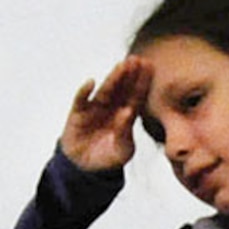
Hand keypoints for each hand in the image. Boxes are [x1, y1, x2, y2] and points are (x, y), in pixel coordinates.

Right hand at [59, 58, 152, 172]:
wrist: (85, 169)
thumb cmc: (108, 158)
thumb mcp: (122, 151)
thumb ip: (125, 133)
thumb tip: (127, 113)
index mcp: (125, 115)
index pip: (136, 96)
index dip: (142, 82)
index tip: (149, 66)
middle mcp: (111, 108)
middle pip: (122, 89)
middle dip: (129, 75)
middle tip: (136, 59)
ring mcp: (95, 109)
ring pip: (105, 91)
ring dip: (113, 78)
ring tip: (121, 66)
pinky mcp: (79, 114)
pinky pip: (81, 100)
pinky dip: (84, 92)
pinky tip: (90, 83)